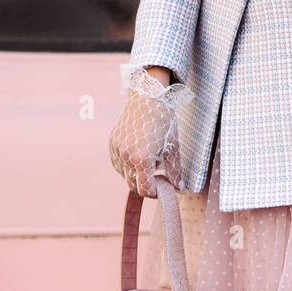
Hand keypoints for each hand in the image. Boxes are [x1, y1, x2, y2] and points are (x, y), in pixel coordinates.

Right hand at [109, 66, 192, 196]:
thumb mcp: (173, 147)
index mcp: (142, 159)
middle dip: (145, 185)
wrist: (148, 98)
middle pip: (133, 185)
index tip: (163, 187)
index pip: (145, 189)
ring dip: (136, 175)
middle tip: (158, 178)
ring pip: (124, 175)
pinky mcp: (112, 143)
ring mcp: (117, 150)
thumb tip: (179, 188)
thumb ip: (174, 170)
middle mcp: (126, 157)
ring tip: (150, 162)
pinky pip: (117, 163)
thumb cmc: (164, 121)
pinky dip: (126, 166)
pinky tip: (138, 157)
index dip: (155, 192)